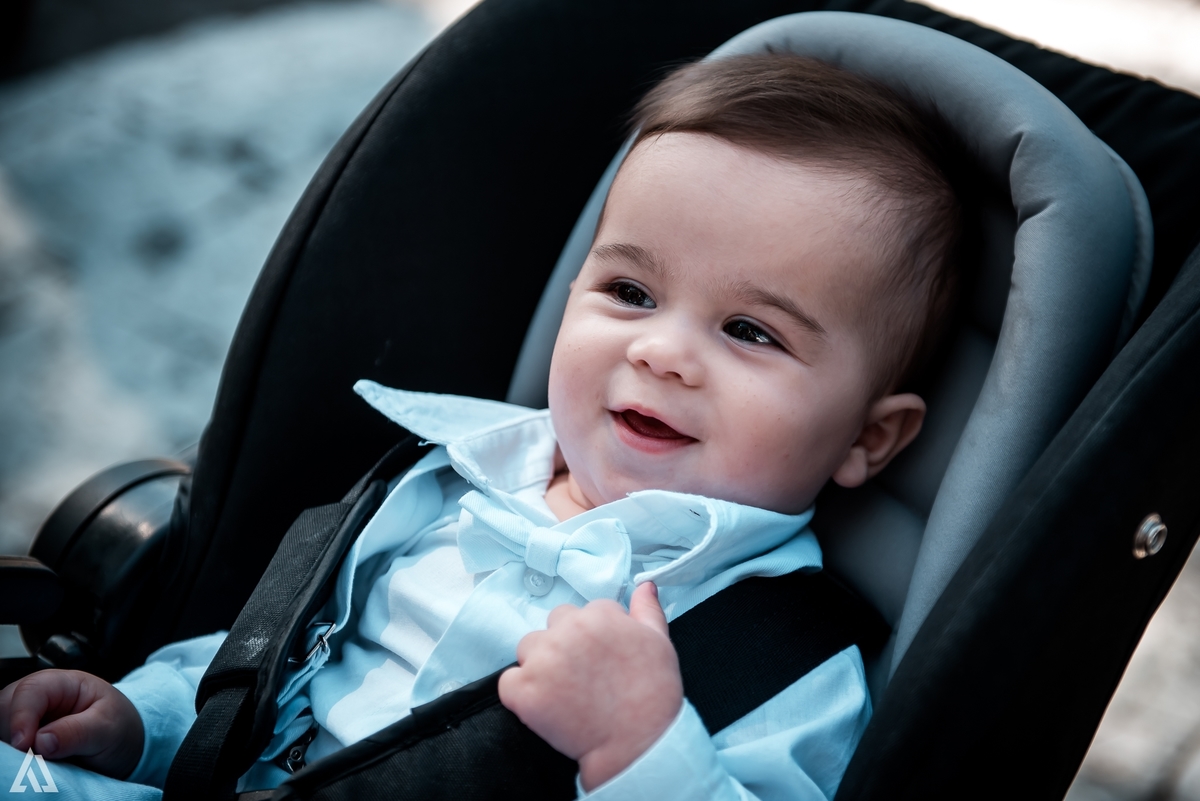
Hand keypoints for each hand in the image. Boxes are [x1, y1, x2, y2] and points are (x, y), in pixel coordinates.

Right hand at [0, 669, 143, 778]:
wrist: (122, 742)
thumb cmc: (118, 726)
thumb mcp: (108, 728)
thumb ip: (78, 732)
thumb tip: (41, 742)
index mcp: (61, 684)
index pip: (29, 691)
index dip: (21, 716)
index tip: (25, 744)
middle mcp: (36, 698)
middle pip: (5, 709)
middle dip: (11, 733)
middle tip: (30, 758)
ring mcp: (25, 720)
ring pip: (2, 731)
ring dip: (11, 750)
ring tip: (36, 763)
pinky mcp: (20, 741)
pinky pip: (7, 749)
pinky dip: (13, 759)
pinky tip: (30, 767)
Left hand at [499, 582, 682, 790]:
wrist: (638, 744)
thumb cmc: (653, 695)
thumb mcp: (660, 643)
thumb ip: (646, 610)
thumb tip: (643, 587)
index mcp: (598, 615)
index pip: (583, 612)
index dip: (591, 637)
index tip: (599, 658)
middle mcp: (567, 631)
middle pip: (553, 626)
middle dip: (563, 646)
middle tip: (581, 677)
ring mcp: (543, 660)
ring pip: (528, 648)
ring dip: (540, 665)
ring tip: (564, 692)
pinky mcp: (524, 691)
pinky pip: (509, 682)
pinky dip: (520, 694)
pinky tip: (545, 706)